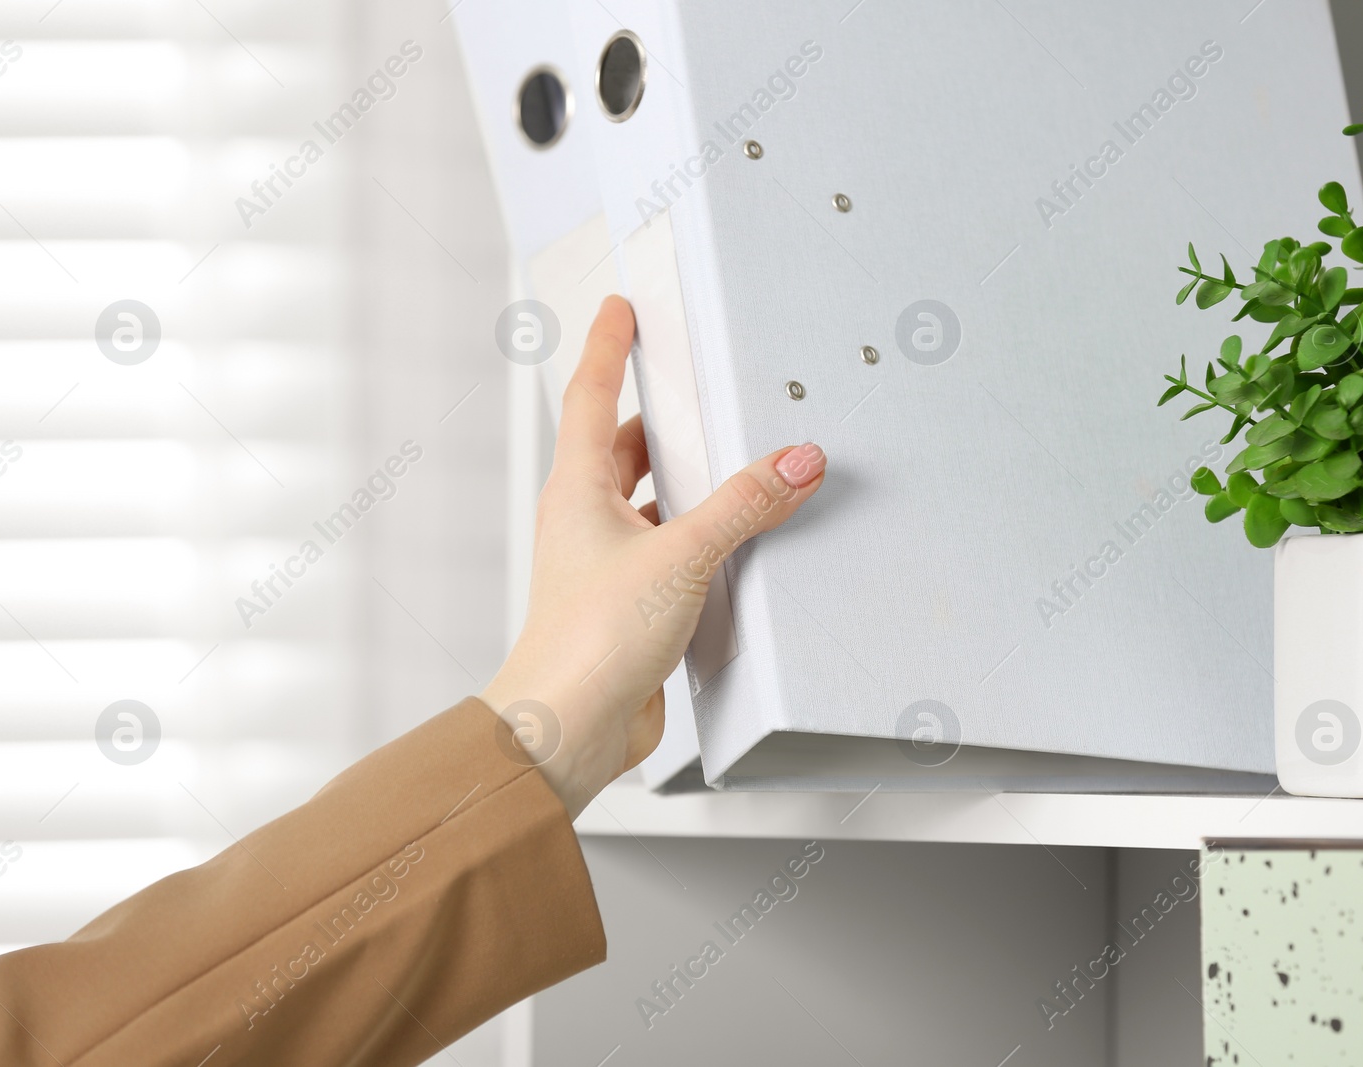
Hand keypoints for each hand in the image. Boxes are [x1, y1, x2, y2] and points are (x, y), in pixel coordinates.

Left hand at [479, 296, 825, 817]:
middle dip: (659, 417)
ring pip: (648, 502)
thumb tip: (794, 461)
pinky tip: (733, 543)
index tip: (621, 310)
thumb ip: (744, 506)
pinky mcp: (629, 604)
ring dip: (685, 483)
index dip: (609, 347)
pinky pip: (668, 551)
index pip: (590, 394)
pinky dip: (698, 537)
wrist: (567, 728)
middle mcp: (585, 521)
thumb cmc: (590, 642)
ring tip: (732, 462)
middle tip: (694, 385)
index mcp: (577, 491)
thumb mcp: (681, 557)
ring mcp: (604, 564)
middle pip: (621, 447)